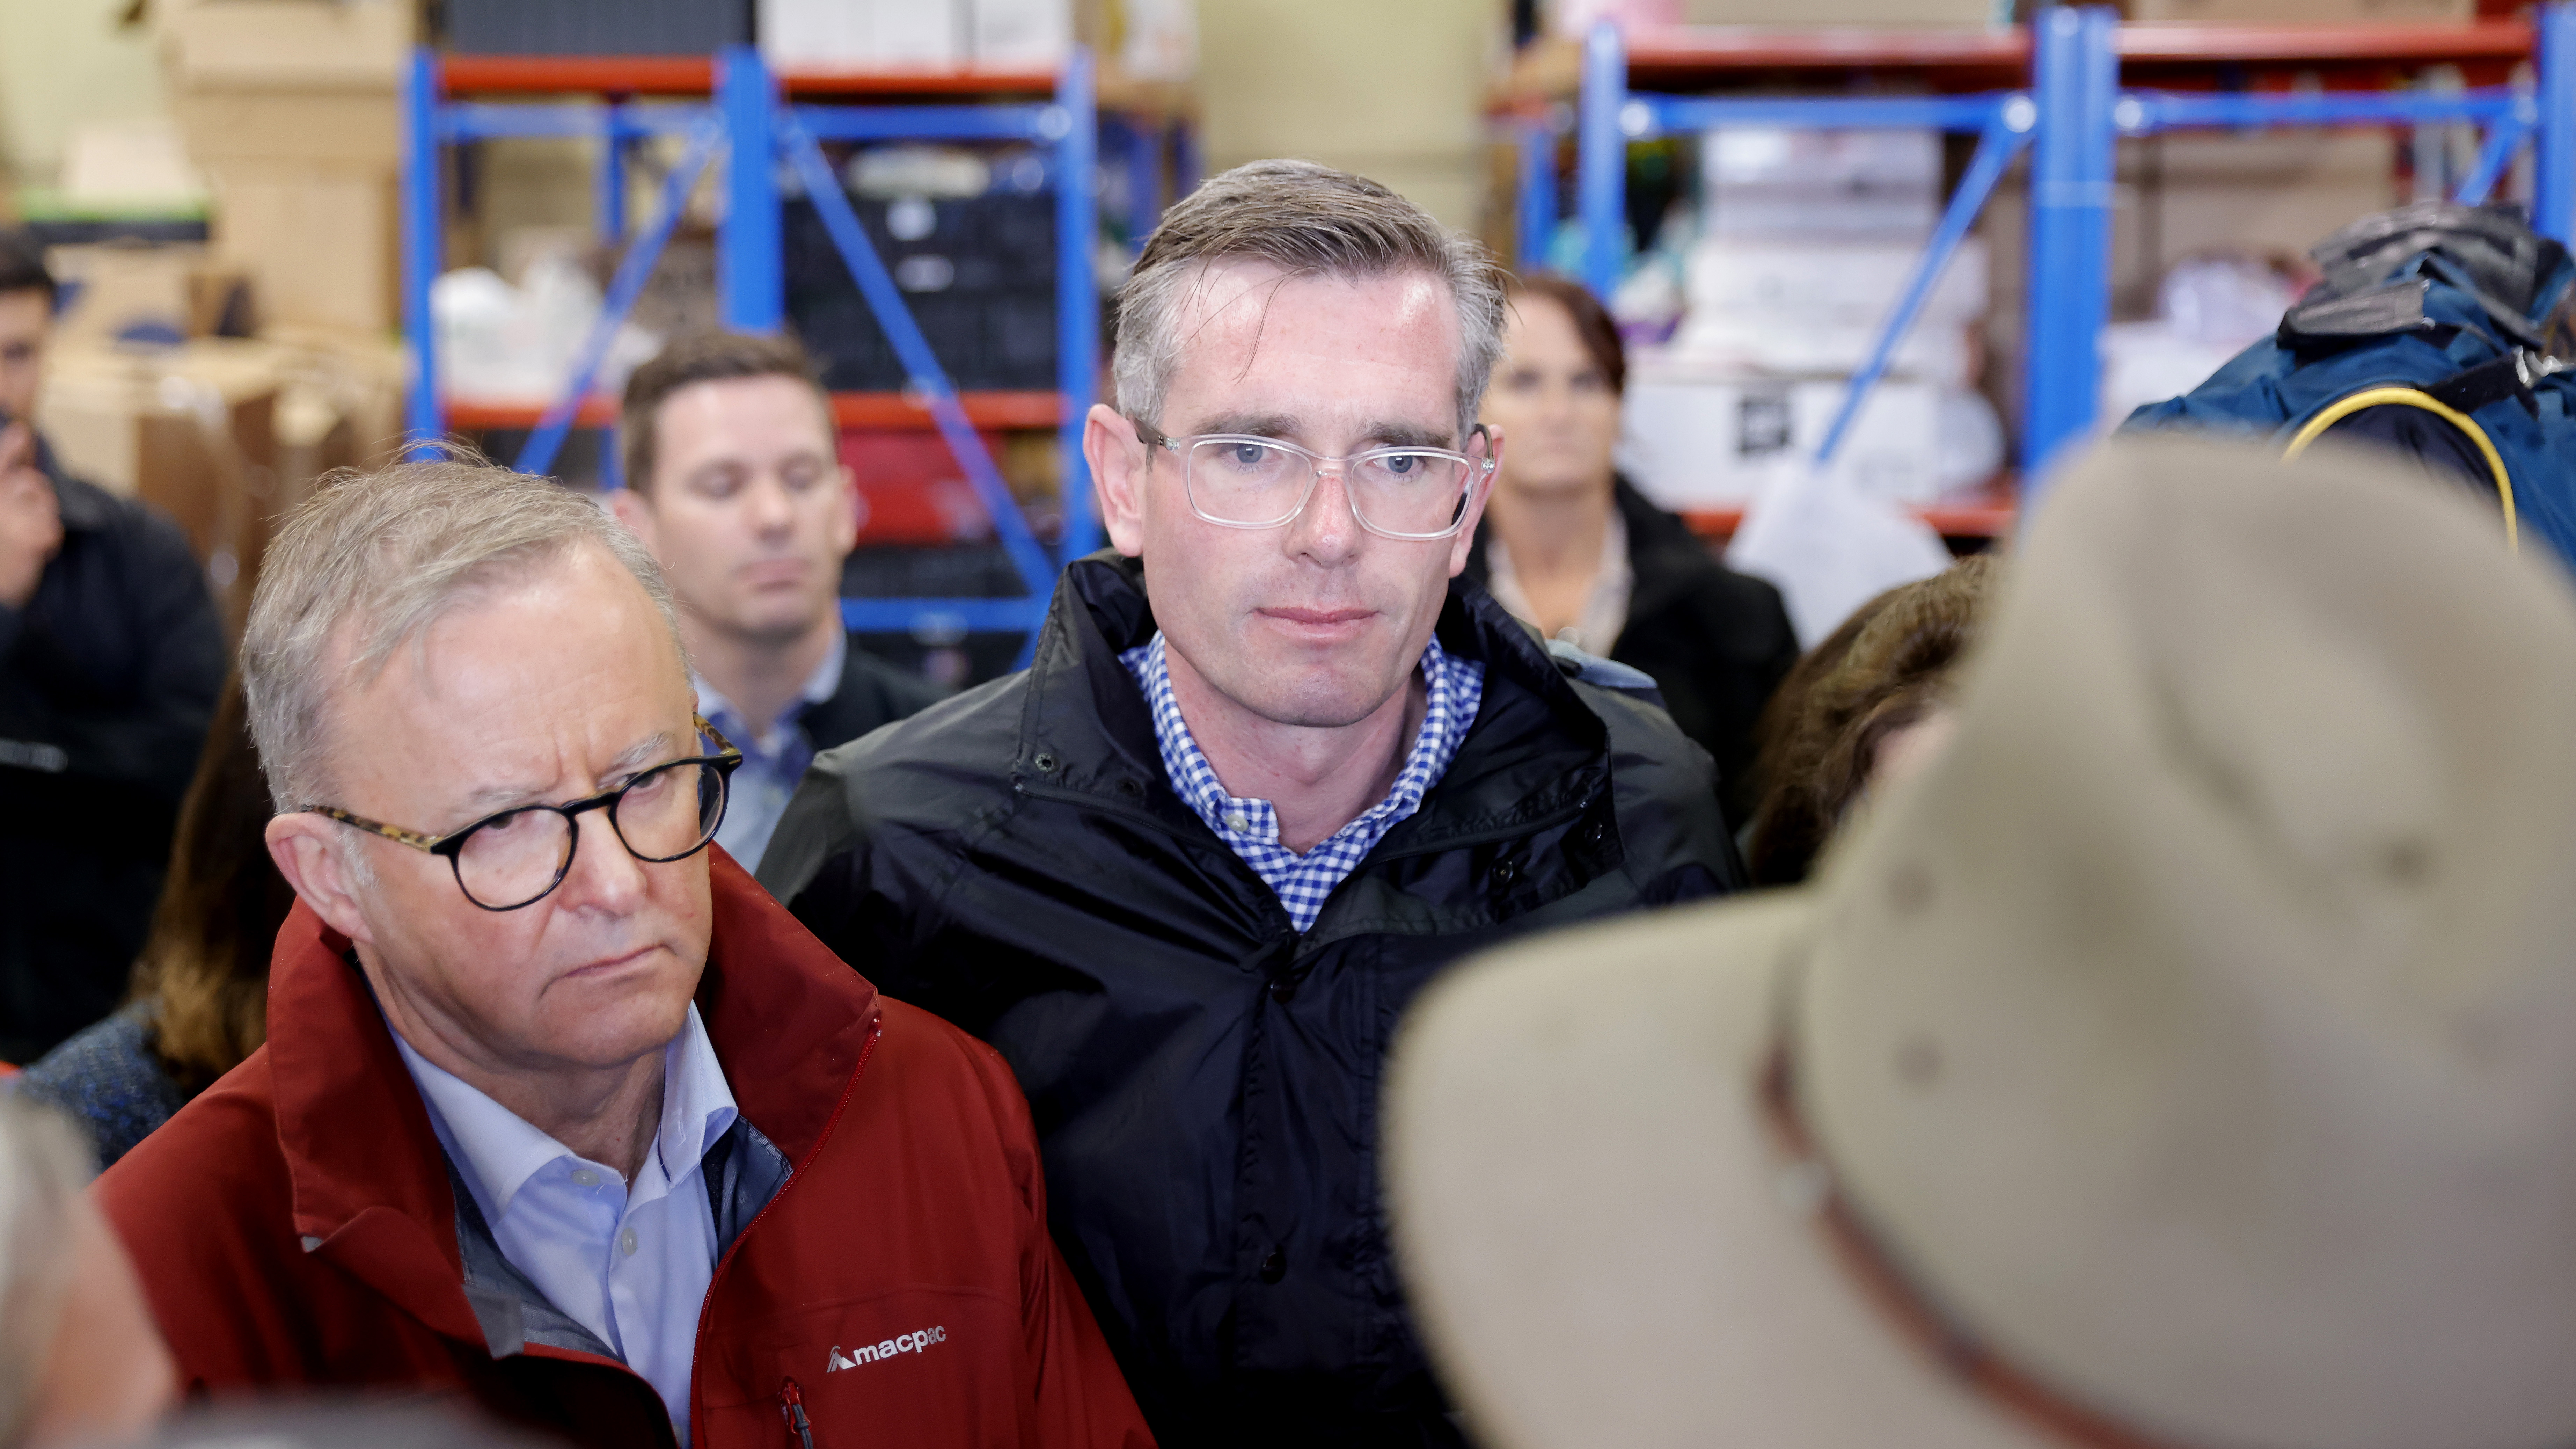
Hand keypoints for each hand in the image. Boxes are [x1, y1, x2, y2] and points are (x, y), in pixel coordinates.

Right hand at [0, 425, 61, 609]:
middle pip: (29, 482)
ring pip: (44, 502)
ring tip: (25, 536)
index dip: (8, 447)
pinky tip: (34, 550)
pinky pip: (51, 526)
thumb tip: (20, 435)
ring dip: (42, 516)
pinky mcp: (28, 538)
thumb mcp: (1, 513)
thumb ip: (5, 481)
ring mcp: (9, 520)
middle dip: (35, 495)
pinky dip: (48, 538)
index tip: (21, 432)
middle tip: (25, 519)